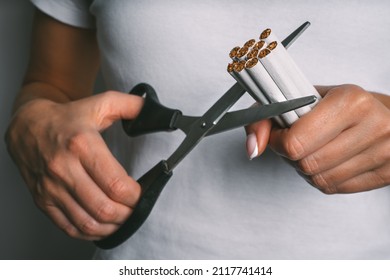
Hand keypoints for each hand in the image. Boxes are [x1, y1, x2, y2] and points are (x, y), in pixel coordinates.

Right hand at [5, 91, 143, 239]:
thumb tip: (157, 113)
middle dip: (127, 214)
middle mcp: (63, 168)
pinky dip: (90, 232)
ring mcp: (51, 187)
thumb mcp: (101, 103)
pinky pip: (68, 227)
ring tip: (123, 219)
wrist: (28, 125)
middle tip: (136, 209)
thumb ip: (132, 106)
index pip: (116, 184)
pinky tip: (102, 225)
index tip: (142, 193)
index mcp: (82, 144)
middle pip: (104, 208)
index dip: (135, 196)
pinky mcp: (42, 199)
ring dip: (111, 227)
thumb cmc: (68, 117)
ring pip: (87, 222)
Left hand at [246, 84, 389, 193]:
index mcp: (350, 101)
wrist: (389, 114)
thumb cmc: (342, 105)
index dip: (278, 142)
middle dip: (292, 156)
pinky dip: (323, 178)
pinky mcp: (388, 173)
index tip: (279, 135)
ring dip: (306, 169)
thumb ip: (266, 117)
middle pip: (306, 164)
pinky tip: (329, 160)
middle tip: (297, 141)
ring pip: (319, 180)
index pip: (295, 142)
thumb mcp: (303, 97)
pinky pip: (335, 188)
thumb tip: (252, 149)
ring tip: (314, 149)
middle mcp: (372, 126)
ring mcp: (384, 152)